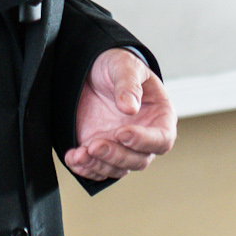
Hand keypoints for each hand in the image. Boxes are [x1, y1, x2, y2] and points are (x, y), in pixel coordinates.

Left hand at [65, 48, 175, 182]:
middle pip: (139, 160)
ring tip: (79, 154)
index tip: (122, 133)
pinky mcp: (102, 152)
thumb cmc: (117, 66)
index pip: (162, 139)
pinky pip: (97, 169)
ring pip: (117, 169)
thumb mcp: (124, 66)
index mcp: (160, 116)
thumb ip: (129, 84)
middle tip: (95, 144)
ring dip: (98, 165)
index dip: (144, 141)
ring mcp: (122, 146)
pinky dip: (85, 168)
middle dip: (116, 156)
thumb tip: (130, 107)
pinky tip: (73, 158)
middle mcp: (144, 136)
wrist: (92, 70)